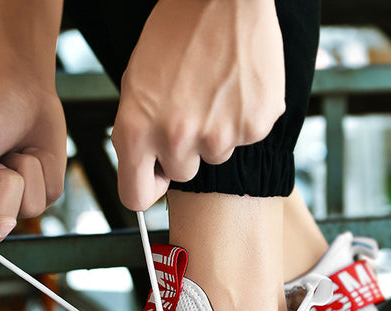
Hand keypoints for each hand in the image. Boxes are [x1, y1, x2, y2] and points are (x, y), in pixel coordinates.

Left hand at [111, 0, 284, 210]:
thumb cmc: (175, 33)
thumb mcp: (136, 85)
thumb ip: (138, 134)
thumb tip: (148, 172)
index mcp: (136, 131)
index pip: (135, 197)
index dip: (147, 186)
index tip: (156, 174)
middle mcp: (176, 139)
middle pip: (182, 175)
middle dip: (185, 150)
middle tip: (190, 109)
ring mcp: (219, 136)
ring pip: (214, 156)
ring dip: (214, 132)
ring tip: (214, 90)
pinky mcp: (254, 125)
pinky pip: (244, 138)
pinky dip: (242, 118)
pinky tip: (236, 87)